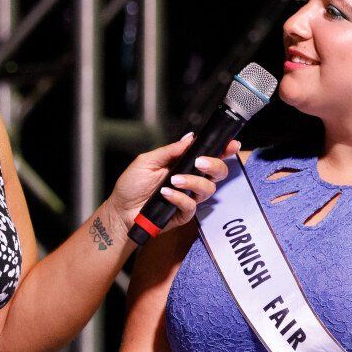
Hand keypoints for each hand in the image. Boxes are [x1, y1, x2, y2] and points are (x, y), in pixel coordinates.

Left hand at [106, 134, 241, 233]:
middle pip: (218, 173)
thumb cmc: (131, 185)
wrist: (120, 210)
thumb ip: (170, 151)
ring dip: (192, 182)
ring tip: (173, 180)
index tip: (231, 144)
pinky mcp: (184, 214)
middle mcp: (190, 180)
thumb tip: (190, 137)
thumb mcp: (147, 161)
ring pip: (207, 189)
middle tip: (199, 162)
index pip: (209, 156)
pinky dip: (179, 198)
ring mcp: (188, 197)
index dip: (224, 150)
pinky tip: (166, 194)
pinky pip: (191, 205)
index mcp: (184, 165)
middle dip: (214, 165)